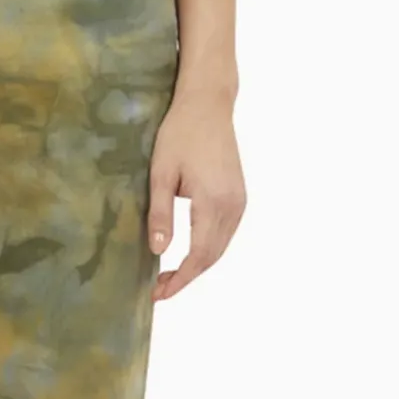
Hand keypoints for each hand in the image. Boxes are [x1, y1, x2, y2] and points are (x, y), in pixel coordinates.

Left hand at [147, 85, 245, 300]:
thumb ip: (160, 213)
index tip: (159, 293)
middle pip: (213, 256)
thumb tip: (158, 251)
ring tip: (169, 274)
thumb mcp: (161, 173)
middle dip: (187, 277)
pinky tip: (189, 251)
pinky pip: (226, 233)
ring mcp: (240, 201)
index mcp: (214, 202)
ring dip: (198, 264)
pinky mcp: (239, 196)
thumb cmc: (180, 133)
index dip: (180, 279)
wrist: (208, 105)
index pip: (199, 255)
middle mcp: (233, 206)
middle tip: (159, 288)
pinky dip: (209, 249)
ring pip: (221, 247)